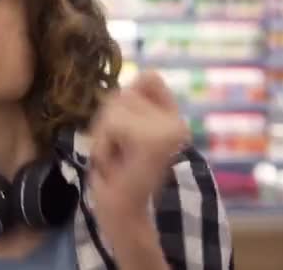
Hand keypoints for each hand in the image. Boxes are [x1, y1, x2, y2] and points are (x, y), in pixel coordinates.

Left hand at [89, 71, 189, 268]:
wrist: (123, 209)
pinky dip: (104, 142)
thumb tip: (146, 73)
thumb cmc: (119, 171)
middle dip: (107, 120)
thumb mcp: (123, 128)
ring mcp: (171, 130)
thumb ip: (133, 100)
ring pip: (117, 105)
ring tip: (113, 157)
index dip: (124, 102)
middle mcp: (178, 122)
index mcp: (172, 117)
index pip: (148, 77)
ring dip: (103, 133)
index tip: (123, 133)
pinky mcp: (156, 140)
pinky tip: (114, 162)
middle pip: (125, 92)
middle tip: (114, 150)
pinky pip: (115, 122)